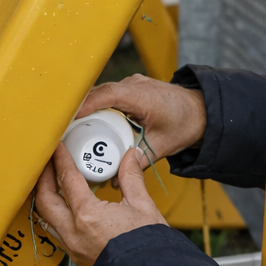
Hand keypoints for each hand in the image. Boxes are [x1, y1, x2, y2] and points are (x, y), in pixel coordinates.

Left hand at [35, 144, 166, 265]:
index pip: (67, 180)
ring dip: (44, 198)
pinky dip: (53, 215)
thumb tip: (131, 156)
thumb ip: (131, 177)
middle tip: (48, 162)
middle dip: (43, 177)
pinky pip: (55, 232)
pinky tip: (61, 208)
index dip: (61, 160)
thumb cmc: (148, 245)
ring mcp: (72, 246)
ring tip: (50, 183)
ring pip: (45, 218)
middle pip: (45, 199)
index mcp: (88, 216)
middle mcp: (74, 232)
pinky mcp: (76, 255)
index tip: (58, 147)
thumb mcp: (143, 205)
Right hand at [75, 74, 206, 164]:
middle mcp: (135, 85)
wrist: (202, 111)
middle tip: (63, 130)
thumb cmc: (185, 123)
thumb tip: (116, 180)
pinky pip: (108, 97)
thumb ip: (138, 162)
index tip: (70, 116)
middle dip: (79, 110)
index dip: (87, 104)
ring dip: (87, 110)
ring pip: (102, 94)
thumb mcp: (162, 146)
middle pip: (99, 94)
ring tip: (71, 130)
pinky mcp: (130, 89)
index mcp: (142, 96)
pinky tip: (89, 124)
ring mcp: (132, 85)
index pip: (109, 94)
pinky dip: (98, 109)